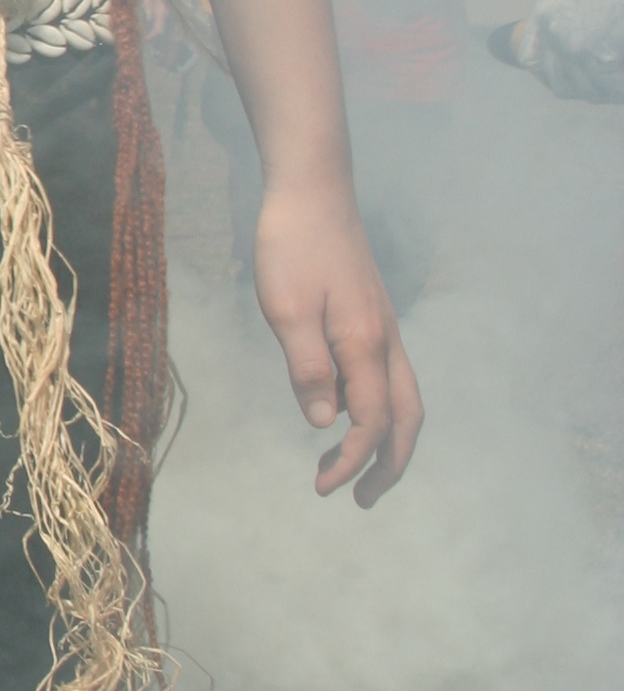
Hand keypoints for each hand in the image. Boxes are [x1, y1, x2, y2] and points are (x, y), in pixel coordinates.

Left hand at [253, 176, 422, 504]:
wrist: (313, 191)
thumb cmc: (292, 246)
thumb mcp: (285, 308)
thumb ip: (306, 366)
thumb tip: (324, 422)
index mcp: (364, 343)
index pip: (371, 421)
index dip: (353, 461)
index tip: (323, 486)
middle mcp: (385, 340)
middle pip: (405, 419)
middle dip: (388, 466)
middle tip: (357, 500)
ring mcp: (384, 328)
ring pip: (404, 398)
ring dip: (388, 440)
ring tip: (357, 469)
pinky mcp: (373, 318)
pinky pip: (390, 377)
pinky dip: (380, 409)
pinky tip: (345, 414)